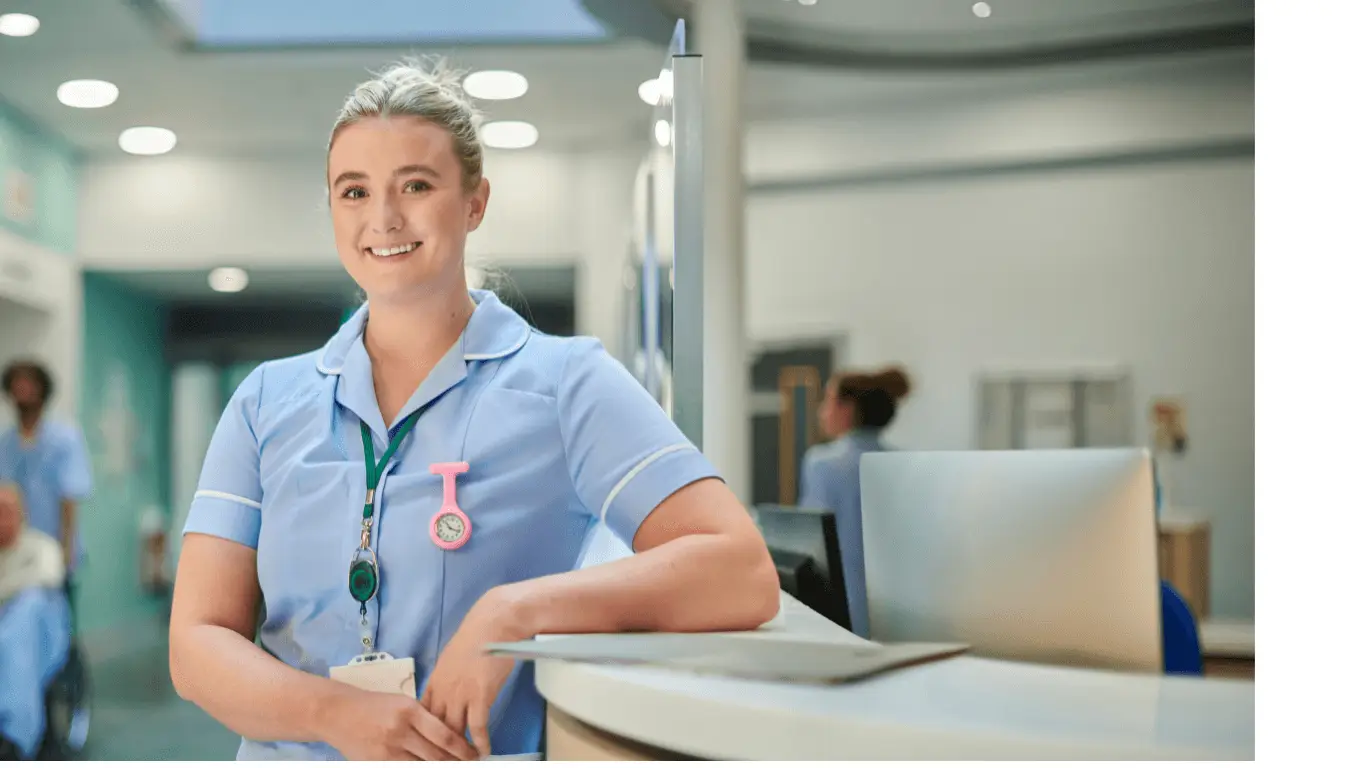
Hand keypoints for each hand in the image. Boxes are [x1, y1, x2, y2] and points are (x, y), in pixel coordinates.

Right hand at [323, 686, 476, 760]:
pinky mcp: (375, 763)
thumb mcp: (404, 703)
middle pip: (436, 756)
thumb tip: (452, 738)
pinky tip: (426, 767)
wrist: (337, 712)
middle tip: (468, 765)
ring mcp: (386, 750)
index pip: (445, 736)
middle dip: (456, 764)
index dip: (463, 751)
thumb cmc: (375, 705)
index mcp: (410, 711)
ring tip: (452, 766)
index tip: (474, 756)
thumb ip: (426, 719)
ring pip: (421, 767)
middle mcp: (400, 730)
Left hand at [421, 586, 528, 757]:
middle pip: (435, 727)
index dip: (424, 731)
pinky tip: (484, 751)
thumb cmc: (476, 637)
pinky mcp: (480, 697)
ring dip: (459, 749)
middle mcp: (443, 691)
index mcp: (435, 681)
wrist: (493, 625)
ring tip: (464, 760)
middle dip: (438, 746)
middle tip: (443, 758)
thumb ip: (446, 678)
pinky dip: (480, 742)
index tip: (427, 742)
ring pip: (454, 732)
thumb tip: (447, 690)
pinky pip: (478, 727)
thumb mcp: (451, 658)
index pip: (422, 714)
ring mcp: (460, 695)